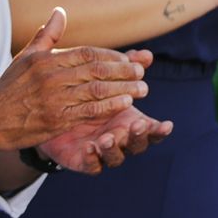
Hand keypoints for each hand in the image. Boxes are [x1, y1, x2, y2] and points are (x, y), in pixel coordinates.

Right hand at [0, 8, 149, 151]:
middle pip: (96, 70)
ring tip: (142, 89)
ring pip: (97, 90)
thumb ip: (47, 35)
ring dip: (124, 88)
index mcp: (44, 60)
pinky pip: (90, 110)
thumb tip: (60, 11)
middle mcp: (50, 77)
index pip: (87, 53)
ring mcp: (53, 98)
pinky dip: (110, 106)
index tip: (128, 59)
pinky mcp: (56, 119)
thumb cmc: (8, 89)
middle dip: (123, 71)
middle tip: (141, 72)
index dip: (111, 55)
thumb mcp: (24, 58)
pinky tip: (125, 103)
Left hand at [36, 46, 171, 171]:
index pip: (152, 130)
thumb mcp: (102, 82)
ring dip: (115, 147)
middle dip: (139, 135)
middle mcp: (120, 139)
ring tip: (108, 136)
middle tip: (136, 124)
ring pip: (116, 156)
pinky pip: (92, 164)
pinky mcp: (84, 161)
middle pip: (138, 143)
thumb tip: (147, 54)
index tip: (166, 124)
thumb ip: (123, 70)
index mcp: (128, 122)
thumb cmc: (84, 98)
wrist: (51, 119)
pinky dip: (93, 158)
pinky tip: (90, 147)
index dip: (159, 130)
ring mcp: (104, 152)